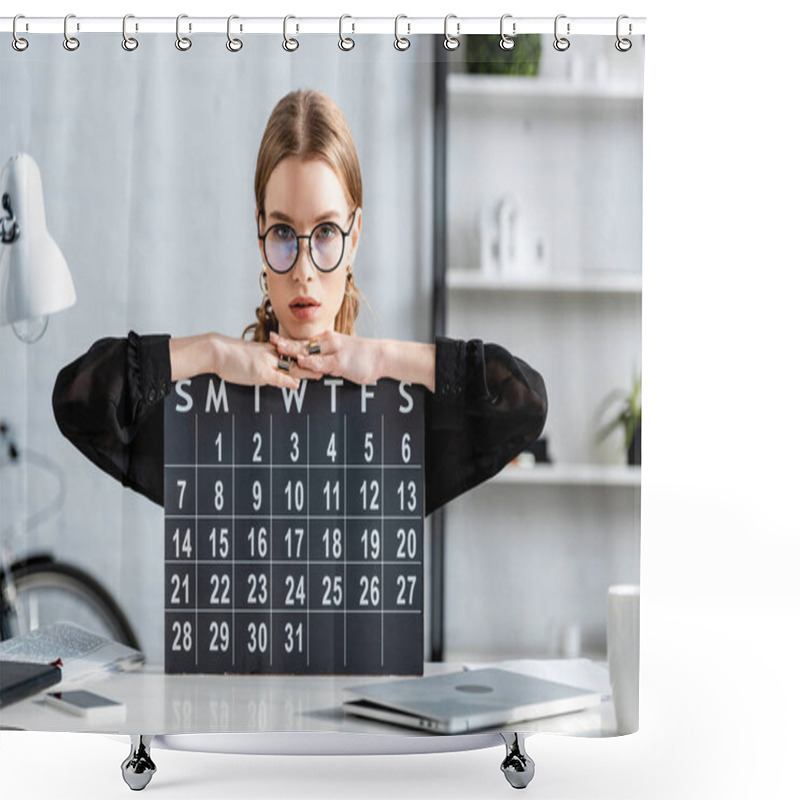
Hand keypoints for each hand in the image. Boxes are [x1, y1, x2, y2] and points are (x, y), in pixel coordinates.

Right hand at [213, 334, 322, 388]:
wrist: (217, 351)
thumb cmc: (232, 356)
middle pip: (297, 358)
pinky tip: (296, 384)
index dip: (308, 355)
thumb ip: (268, 366)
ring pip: (291, 366)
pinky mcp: (259, 371)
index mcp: (271, 350)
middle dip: (313, 362)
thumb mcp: (253, 360)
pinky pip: (276, 376)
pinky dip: (287, 381)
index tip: (321, 357)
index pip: (293, 352)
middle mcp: (272, 354)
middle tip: (329, 365)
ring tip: (320, 374)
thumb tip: (279, 375)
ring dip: (306, 370)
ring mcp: (267, 362)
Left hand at [269, 330, 383, 384]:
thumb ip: (328, 358)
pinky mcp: (339, 361)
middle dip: (285, 343)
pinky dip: (310, 361)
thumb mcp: (342, 354)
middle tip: (270, 340)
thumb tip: (316, 364)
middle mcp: (328, 343)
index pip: (304, 342)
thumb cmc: (363, 356)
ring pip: (308, 351)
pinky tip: (300, 360)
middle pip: (301, 343)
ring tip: (278, 349)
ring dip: (292, 350)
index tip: (274, 340)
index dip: (288, 342)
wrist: (381, 356)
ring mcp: (333, 351)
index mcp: (328, 341)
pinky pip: (321, 362)